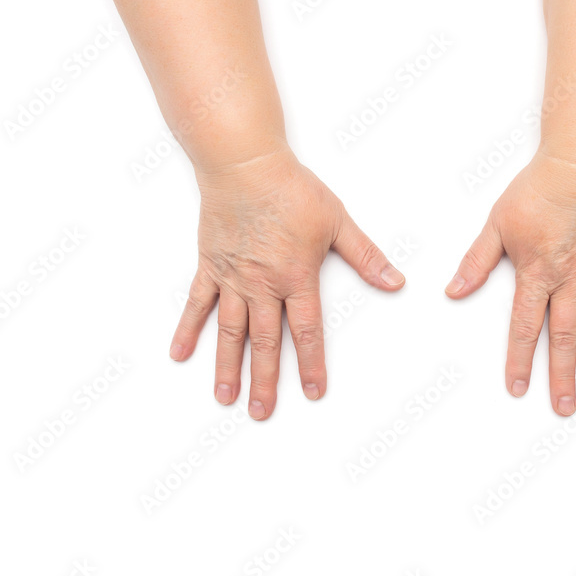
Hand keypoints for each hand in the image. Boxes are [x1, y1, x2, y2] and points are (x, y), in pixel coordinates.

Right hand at [169, 148, 404, 420]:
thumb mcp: (338, 222)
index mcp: (296, 276)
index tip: (313, 392)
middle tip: (262, 412)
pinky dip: (187, 330)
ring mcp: (232, 277)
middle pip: (264, 342)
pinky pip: (196, 304)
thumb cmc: (292, 189)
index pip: (306, 331)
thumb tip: (396, 281)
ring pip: (230, 332)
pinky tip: (180, 354)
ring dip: (227, 367)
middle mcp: (261, 284)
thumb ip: (365, 257)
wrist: (244, 163)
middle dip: (265, 381)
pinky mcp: (209, 265)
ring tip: (225, 398)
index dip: (311, 364)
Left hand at [446, 150, 575, 416]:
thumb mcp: (496, 225)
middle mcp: (569, 282)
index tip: (517, 388)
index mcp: (536, 275)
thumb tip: (454, 290)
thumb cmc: (538, 191)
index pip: (523, 328)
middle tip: (563, 408)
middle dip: (561, 376)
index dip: (519, 360)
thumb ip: (477, 262)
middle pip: (563, 338)